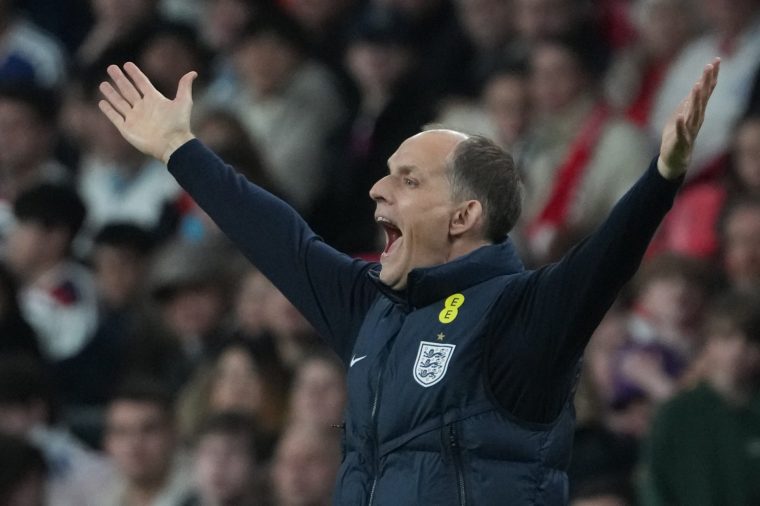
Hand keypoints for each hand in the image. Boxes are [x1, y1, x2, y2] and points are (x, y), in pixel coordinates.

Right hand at [98, 62, 196, 162]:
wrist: (172, 144)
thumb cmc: (179, 124)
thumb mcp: (184, 102)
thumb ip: (184, 87)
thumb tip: (193, 72)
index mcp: (154, 100)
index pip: (142, 83)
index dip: (135, 74)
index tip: (127, 64)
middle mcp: (143, 107)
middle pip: (128, 90)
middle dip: (119, 79)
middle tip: (111, 67)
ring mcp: (134, 118)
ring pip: (119, 102)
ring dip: (111, 93)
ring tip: (103, 83)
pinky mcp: (127, 129)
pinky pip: (115, 117)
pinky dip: (108, 110)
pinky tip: (102, 102)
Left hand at [658, 58, 719, 179]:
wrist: (674, 159)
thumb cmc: (677, 136)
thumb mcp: (682, 115)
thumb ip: (689, 102)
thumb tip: (696, 86)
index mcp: (696, 111)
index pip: (706, 91)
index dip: (710, 76)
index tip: (715, 61)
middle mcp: (696, 118)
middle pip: (703, 98)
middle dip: (706, 82)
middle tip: (709, 66)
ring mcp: (690, 129)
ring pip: (694, 112)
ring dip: (695, 99)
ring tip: (696, 85)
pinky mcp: (680, 140)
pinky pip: (681, 131)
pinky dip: (681, 124)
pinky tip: (681, 116)